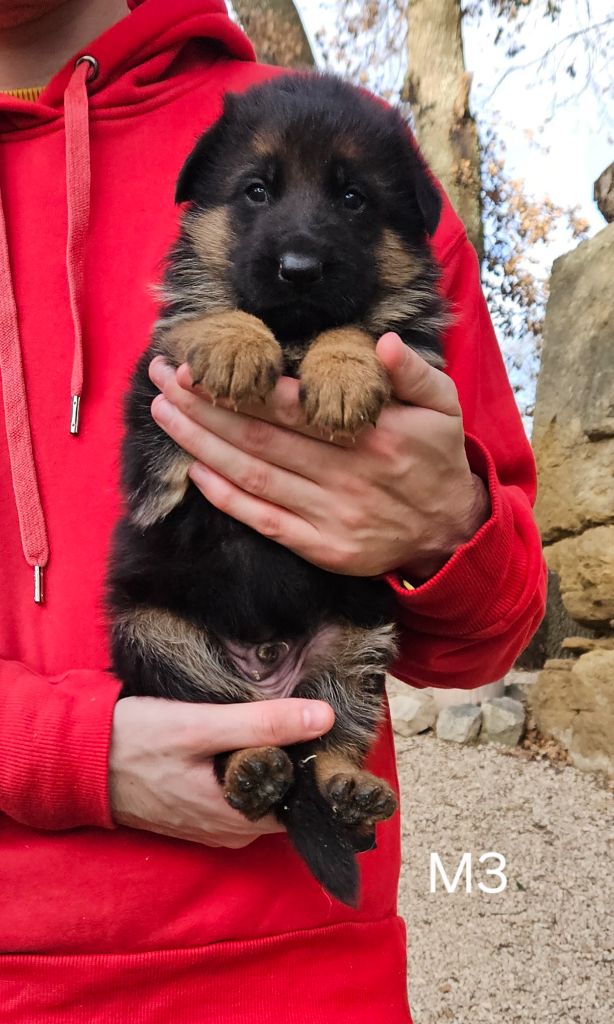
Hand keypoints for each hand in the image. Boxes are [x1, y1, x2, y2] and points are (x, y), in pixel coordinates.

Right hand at [109, 696, 333, 847]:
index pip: (305, 805)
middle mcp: (230, 831)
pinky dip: (252, 769)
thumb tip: (324, 717)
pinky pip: (241, 795)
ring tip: (290, 723)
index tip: (337, 734)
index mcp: (237, 819)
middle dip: (302, 765)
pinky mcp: (198, 810)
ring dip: (277, 766)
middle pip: (286, 801)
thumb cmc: (137, 742)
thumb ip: (262, 724)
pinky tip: (255, 738)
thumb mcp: (201, 726)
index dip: (323, 771)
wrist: (79, 759)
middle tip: (316, 719)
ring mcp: (212, 824)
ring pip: (264, 797)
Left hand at [148, 333, 489, 581]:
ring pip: (255, 477)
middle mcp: (348, 476)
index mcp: (374, 435)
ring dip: (203, 446)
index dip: (239, 386)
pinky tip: (197, 473)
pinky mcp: (324, 549)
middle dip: (202, 407)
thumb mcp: (444, 405)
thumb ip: (412, 372)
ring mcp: (332, 517)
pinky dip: (228, 499)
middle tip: (159, 379)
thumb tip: (381, 344)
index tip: (198, 364)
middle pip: (260, 438)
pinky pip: (267, 522)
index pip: (291, 406)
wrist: (450, 531)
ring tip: (164, 415)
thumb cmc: (437, 457)